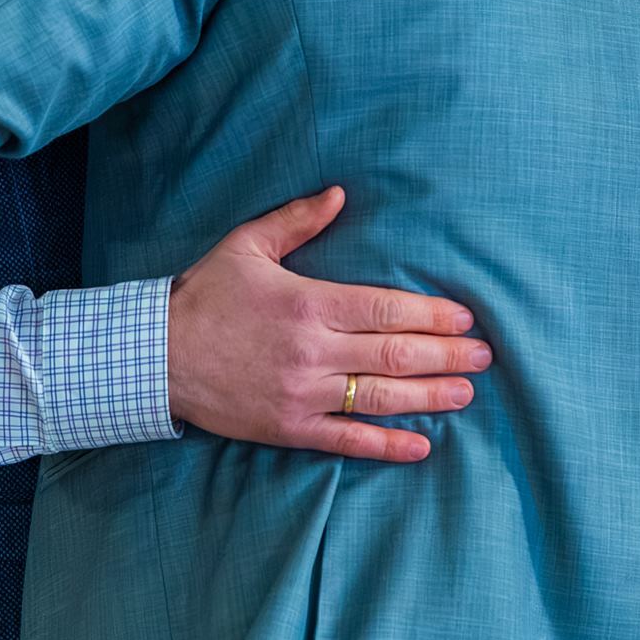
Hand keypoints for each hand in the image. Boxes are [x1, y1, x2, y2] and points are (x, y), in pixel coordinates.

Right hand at [165, 186, 491, 462]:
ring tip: (466, 393)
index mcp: (307, 303)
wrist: (155, 356)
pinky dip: (387, 445)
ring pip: (380, 398)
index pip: (385, 309)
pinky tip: (421, 445)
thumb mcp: (247, 245)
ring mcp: (302, 394)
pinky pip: (347, 439)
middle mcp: (312, 351)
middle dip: (446, 356)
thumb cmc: (204, 295)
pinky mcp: (289, 428)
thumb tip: (341, 193)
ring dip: (430, 396)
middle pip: (394, 354)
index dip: (431, 315)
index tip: (464, 319)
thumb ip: (298, 220)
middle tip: (484, 357)